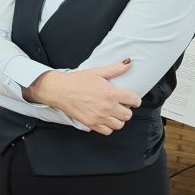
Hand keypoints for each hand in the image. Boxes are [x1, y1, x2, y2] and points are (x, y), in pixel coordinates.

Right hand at [24, 59, 140, 134]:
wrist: (59, 90)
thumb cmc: (77, 80)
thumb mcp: (97, 72)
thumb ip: (115, 69)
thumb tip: (128, 63)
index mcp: (111, 93)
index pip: (134, 100)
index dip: (135, 100)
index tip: (132, 99)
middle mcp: (107, 107)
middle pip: (128, 115)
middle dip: (126, 109)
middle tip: (120, 105)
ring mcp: (99, 117)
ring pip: (119, 125)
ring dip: (118, 119)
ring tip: (113, 112)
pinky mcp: (92, 124)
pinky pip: (107, 131)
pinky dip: (108, 127)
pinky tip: (105, 119)